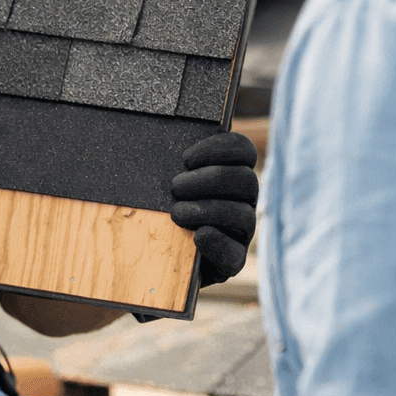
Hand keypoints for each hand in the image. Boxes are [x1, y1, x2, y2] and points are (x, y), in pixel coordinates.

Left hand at [170, 131, 257, 285]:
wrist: (159, 257)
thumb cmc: (161, 208)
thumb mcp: (164, 182)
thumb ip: (168, 161)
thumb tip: (149, 133)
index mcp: (232, 174)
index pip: (243, 150)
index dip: (219, 148)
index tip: (186, 158)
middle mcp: (243, 201)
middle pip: (246, 180)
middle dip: (209, 180)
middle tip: (175, 187)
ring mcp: (241, 233)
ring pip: (244, 215)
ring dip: (207, 210)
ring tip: (176, 213)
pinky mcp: (233, 262)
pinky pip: (235, 253)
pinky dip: (217, 242)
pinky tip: (197, 236)